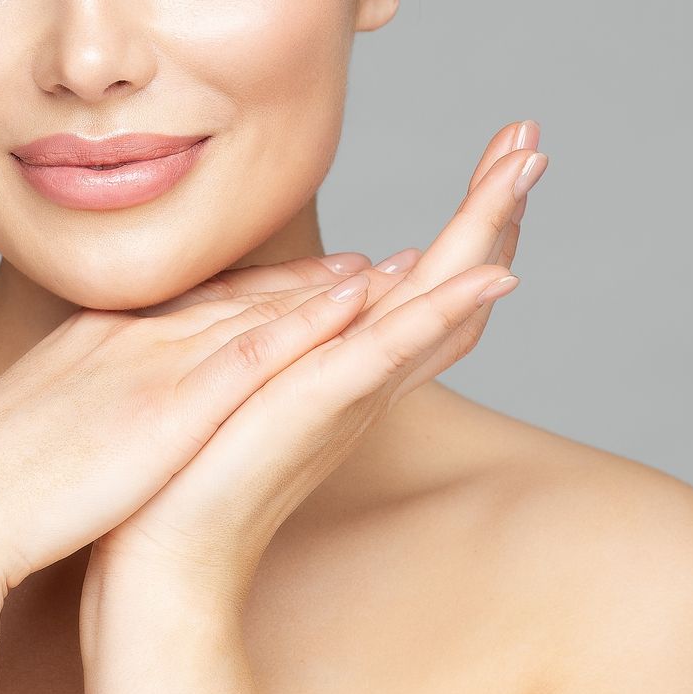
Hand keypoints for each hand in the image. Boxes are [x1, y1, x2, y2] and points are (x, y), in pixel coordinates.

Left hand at [82, 119, 546, 597]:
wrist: (161, 558)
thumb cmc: (185, 478)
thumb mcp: (233, 381)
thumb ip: (263, 340)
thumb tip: (273, 298)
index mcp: (343, 365)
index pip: (419, 280)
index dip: (459, 221)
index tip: (494, 156)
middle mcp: (362, 375)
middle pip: (446, 278)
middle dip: (491, 205)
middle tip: (531, 135)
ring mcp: (348, 389)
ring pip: (435, 298)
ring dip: (485, 231)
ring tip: (527, 167)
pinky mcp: (322, 405)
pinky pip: (393, 349)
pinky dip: (444, 310)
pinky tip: (493, 275)